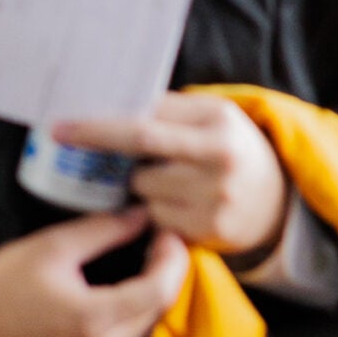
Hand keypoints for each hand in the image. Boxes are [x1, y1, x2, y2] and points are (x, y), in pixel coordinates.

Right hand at [0, 207, 191, 336]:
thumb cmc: (1, 284)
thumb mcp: (51, 247)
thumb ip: (102, 230)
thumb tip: (141, 216)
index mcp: (94, 318)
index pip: (158, 291)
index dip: (172, 259)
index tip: (167, 232)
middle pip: (157, 310)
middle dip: (165, 274)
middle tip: (159, 240)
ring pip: (145, 327)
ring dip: (152, 294)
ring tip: (144, 260)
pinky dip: (134, 312)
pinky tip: (124, 289)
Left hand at [52, 93, 289, 260]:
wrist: (277, 199)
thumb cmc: (229, 146)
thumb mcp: (209, 115)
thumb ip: (164, 109)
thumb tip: (107, 104)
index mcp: (217, 126)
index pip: (142, 129)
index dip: (97, 130)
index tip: (60, 128)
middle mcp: (221, 164)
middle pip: (140, 167)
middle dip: (109, 161)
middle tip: (82, 150)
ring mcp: (217, 202)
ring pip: (144, 194)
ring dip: (140, 185)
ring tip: (167, 176)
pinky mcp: (211, 232)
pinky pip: (158, 218)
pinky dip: (157, 208)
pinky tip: (178, 200)